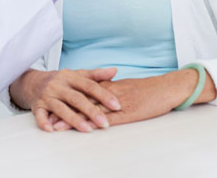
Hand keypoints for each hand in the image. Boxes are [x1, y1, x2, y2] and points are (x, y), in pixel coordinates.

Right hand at [8, 68, 120, 132]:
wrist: (32, 82)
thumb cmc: (60, 81)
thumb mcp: (76, 75)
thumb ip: (95, 75)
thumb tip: (114, 71)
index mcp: (69, 77)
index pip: (89, 86)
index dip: (103, 95)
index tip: (116, 105)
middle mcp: (58, 85)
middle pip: (76, 98)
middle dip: (91, 111)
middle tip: (105, 123)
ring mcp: (46, 96)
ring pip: (60, 108)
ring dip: (73, 119)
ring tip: (87, 129)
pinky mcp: (36, 106)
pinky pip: (39, 115)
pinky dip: (44, 122)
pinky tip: (52, 130)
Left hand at [50, 69, 216, 130]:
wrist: (168, 88)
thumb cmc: (151, 90)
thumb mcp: (128, 88)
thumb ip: (113, 90)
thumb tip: (101, 95)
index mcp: (110, 86)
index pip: (83, 93)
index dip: (67, 99)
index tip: (53, 105)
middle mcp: (110, 92)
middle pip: (81, 101)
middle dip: (64, 110)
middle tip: (48, 118)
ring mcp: (118, 103)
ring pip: (90, 110)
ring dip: (73, 118)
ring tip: (57, 126)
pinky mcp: (128, 112)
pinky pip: (107, 119)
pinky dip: (94, 124)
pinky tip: (83, 129)